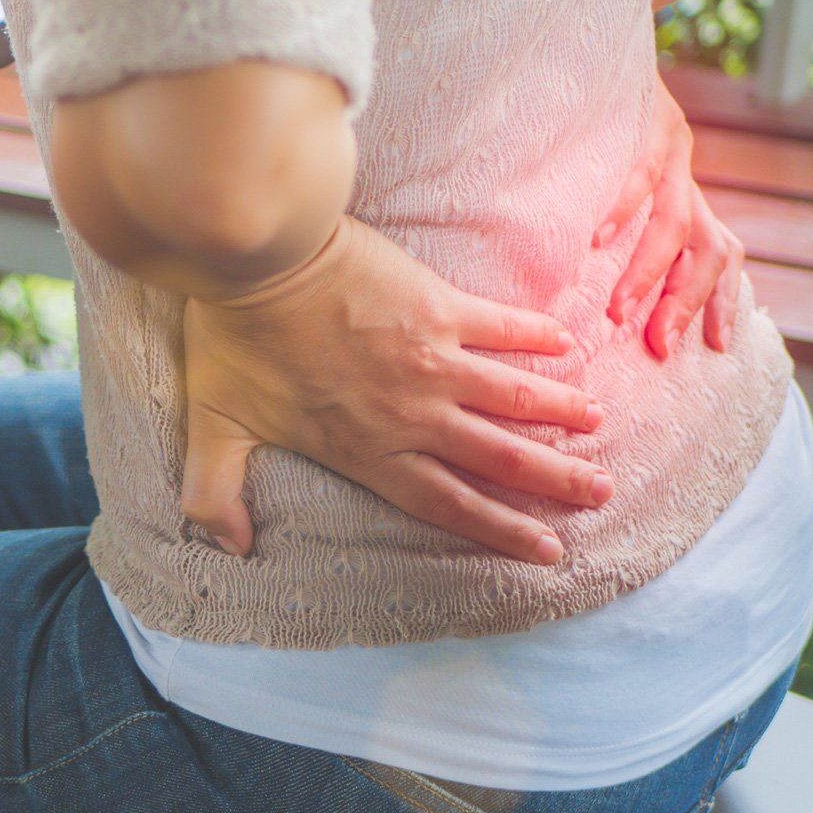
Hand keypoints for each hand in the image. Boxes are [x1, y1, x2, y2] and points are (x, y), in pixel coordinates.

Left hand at [179, 214, 611, 565]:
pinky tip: (565, 343)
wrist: (258, 261)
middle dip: (554, 479)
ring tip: (597, 422)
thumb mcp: (214, 427)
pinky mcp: (437, 305)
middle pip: (498, 457)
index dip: (500, 530)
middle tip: (598, 492)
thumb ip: (216, 494)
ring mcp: (431, 358)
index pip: (446, 503)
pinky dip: (535, 336)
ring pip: (513, 395)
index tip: (546, 550)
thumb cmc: (233, 340)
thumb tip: (227, 549)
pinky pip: (501, 326)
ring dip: (560, 410)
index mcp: (367, 448)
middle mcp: (411, 413)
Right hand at [592, 71, 744, 357]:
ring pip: (674, 222)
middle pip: (710, 247)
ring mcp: (672, 144)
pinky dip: (619, 210)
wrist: (607, 28)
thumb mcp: (623, 162)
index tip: (718, 347)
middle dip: (687, 302)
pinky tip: (597, 241)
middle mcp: (687, 169)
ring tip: (621, 310)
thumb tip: (597, 265)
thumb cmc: (601, 107)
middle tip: (658, 344)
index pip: (723, 251)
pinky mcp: (647, 120)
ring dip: (649, 273)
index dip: (726, 299)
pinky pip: (637, 173)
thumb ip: (627, 207)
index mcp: (687, 184)